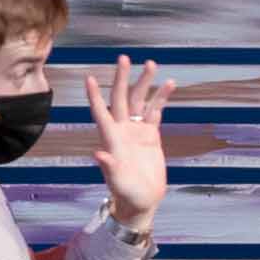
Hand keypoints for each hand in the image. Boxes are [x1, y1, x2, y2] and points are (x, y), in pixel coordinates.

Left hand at [83, 54, 168, 220]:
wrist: (142, 201)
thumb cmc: (126, 194)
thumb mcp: (117, 182)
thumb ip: (109, 167)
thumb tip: (98, 153)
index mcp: (110, 139)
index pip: (100, 112)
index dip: (94, 96)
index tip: (90, 77)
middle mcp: (121, 130)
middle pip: (121, 98)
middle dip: (122, 78)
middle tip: (124, 58)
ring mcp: (136, 131)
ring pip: (139, 101)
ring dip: (144, 83)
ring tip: (151, 64)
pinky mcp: (151, 135)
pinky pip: (156, 111)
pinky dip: (161, 98)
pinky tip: (169, 84)